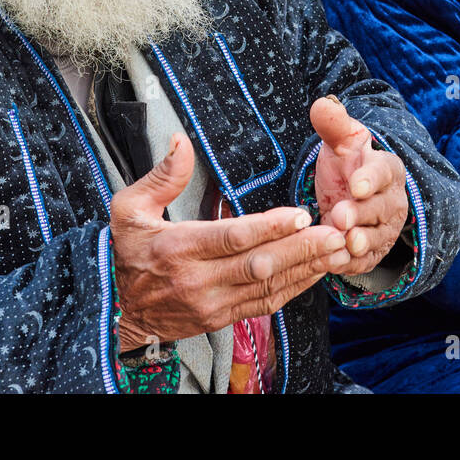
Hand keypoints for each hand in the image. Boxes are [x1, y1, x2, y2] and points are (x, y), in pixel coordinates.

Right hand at [110, 132, 348, 350]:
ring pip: (268, 287)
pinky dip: (295, 287)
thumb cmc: (129, 253)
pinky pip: (266, 304)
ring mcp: (213, 303)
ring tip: (337, 249)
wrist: (122, 313)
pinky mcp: (223, 318)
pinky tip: (317, 271)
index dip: (270, 227)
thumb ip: (161, 176)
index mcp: (178, 248)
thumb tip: (181, 141)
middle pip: (259, 264)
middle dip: (301, 248)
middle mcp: (198, 280)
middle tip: (335, 232)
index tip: (300, 213)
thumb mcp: (128, 208)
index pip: (232, 237)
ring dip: (306, 268)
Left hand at [310, 96, 409, 275]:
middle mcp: (391, 201)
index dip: (370, 179)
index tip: (356, 184)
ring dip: (360, 242)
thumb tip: (322, 104)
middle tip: (340, 216)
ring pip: (376, 238)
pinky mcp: (373, 253)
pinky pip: (365, 261)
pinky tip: (334, 263)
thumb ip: (333, 125)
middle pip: (380, 209)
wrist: (353, 196)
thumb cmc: (348, 164)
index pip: (382, 172)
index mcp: (386, 169)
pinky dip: (351, 264)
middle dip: (361, 214)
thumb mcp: (342, 142)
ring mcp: (384, 229)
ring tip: (344, 243)